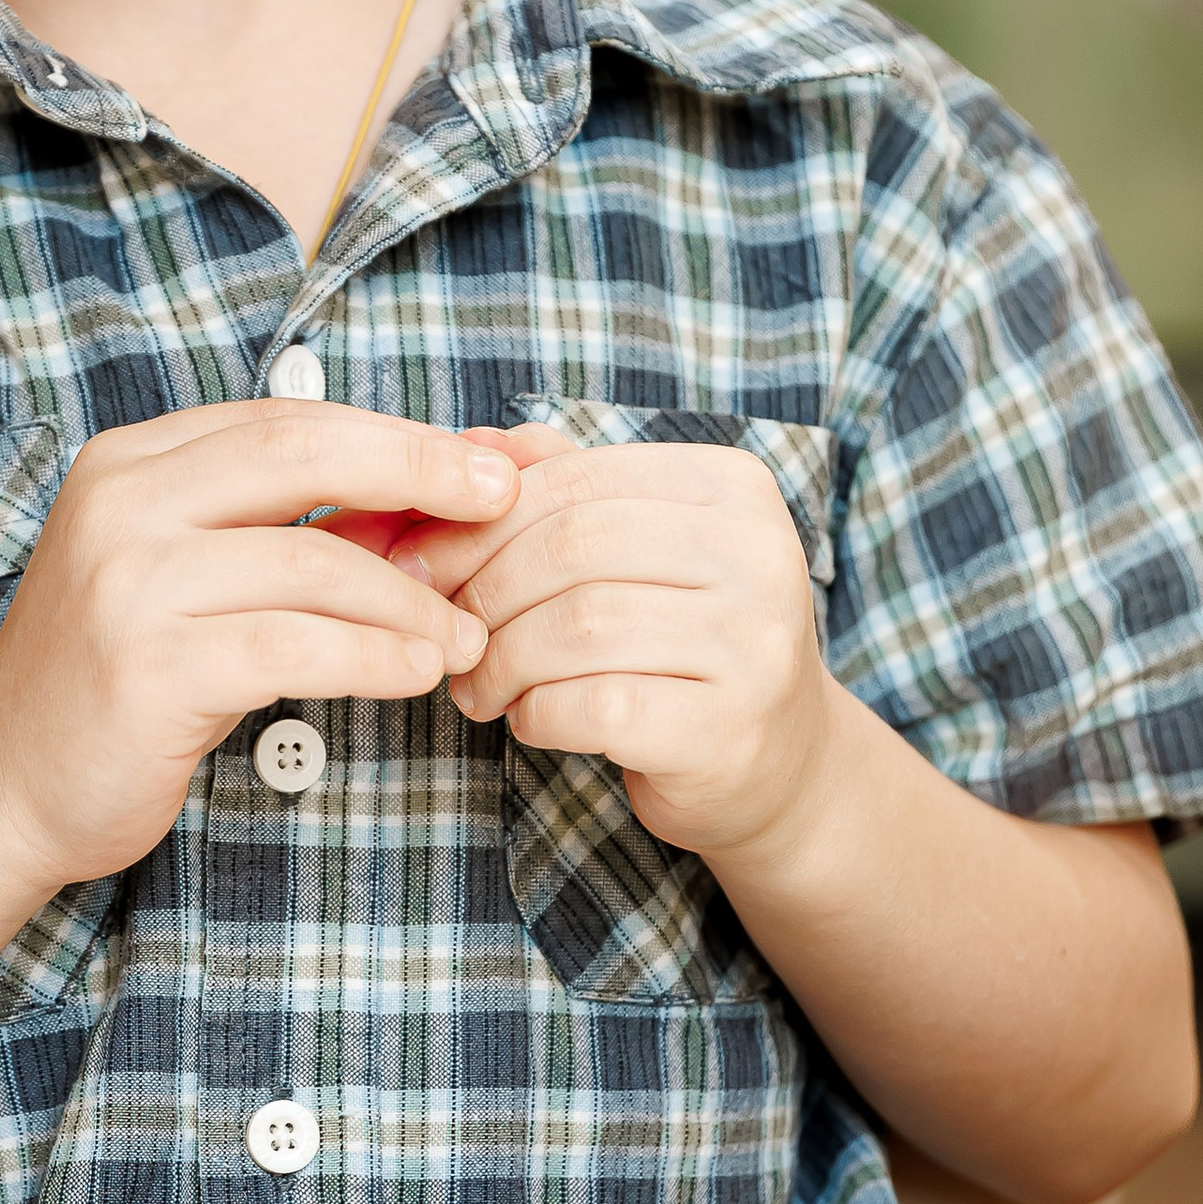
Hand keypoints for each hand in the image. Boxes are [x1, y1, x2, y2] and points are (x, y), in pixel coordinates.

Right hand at [0, 405, 516, 905]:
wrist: (2, 786)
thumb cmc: (119, 679)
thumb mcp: (197, 580)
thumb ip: (292, 530)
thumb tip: (433, 494)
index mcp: (132, 461)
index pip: (287, 419)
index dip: (396, 436)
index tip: (481, 461)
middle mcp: (121, 501)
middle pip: (303, 451)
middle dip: (419, 469)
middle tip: (502, 500)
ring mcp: (125, 581)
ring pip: (313, 559)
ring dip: (410, 599)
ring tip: (464, 633)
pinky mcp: (145, 667)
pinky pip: (295, 647)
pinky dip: (375, 657)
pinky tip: (418, 672)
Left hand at [383, 425, 845, 876]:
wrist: (782, 761)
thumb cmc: (684, 640)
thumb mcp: (637, 547)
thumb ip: (562, 485)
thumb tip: (470, 442)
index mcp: (731, 487)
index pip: (576, 479)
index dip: (480, 522)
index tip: (420, 563)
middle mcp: (760, 554)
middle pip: (573, 548)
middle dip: (483, 592)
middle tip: (444, 633)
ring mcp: (755, 644)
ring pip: (579, 628)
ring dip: (502, 661)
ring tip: (477, 686)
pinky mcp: (731, 730)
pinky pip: (596, 707)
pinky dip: (538, 713)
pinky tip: (529, 719)